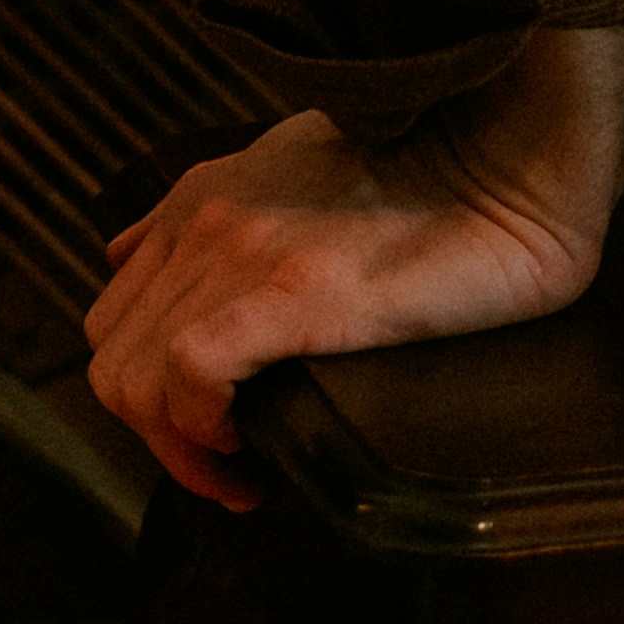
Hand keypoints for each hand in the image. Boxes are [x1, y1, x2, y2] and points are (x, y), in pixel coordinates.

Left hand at [79, 27, 623, 509]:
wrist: (511, 146)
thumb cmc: (438, 166)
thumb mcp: (311, 169)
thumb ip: (242, 212)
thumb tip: (187, 259)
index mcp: (202, 197)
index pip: (116, 317)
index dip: (150, 390)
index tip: (210, 429)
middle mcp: (202, 220)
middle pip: (112, 360)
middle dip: (157, 434)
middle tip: (229, 470)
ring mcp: (238, 253)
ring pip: (132, 382)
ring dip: (178, 450)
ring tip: (242, 477)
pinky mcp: (287, 291)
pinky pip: (187, 378)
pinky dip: (203, 431)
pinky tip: (253, 448)